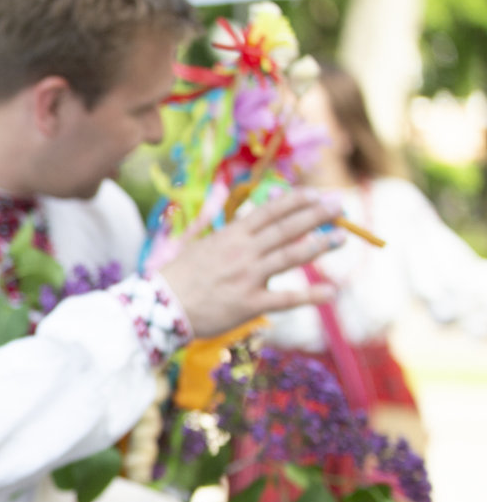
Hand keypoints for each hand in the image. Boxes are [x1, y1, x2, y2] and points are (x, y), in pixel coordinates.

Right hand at [159, 189, 343, 337]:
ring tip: (340, 238)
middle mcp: (243, 252)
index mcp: (231, 236)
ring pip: (290, 257)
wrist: (160, 307)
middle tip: (339, 207)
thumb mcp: (198, 244)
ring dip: (319, 246)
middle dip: (315, 216)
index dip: (295, 201)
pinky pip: (286, 298)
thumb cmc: (177, 277)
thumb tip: (237, 210)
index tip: (315, 194)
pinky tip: (332, 291)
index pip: (269, 212)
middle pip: (286, 229)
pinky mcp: (249, 303)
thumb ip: (223, 229)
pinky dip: (310, 295)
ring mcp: (248, 277)